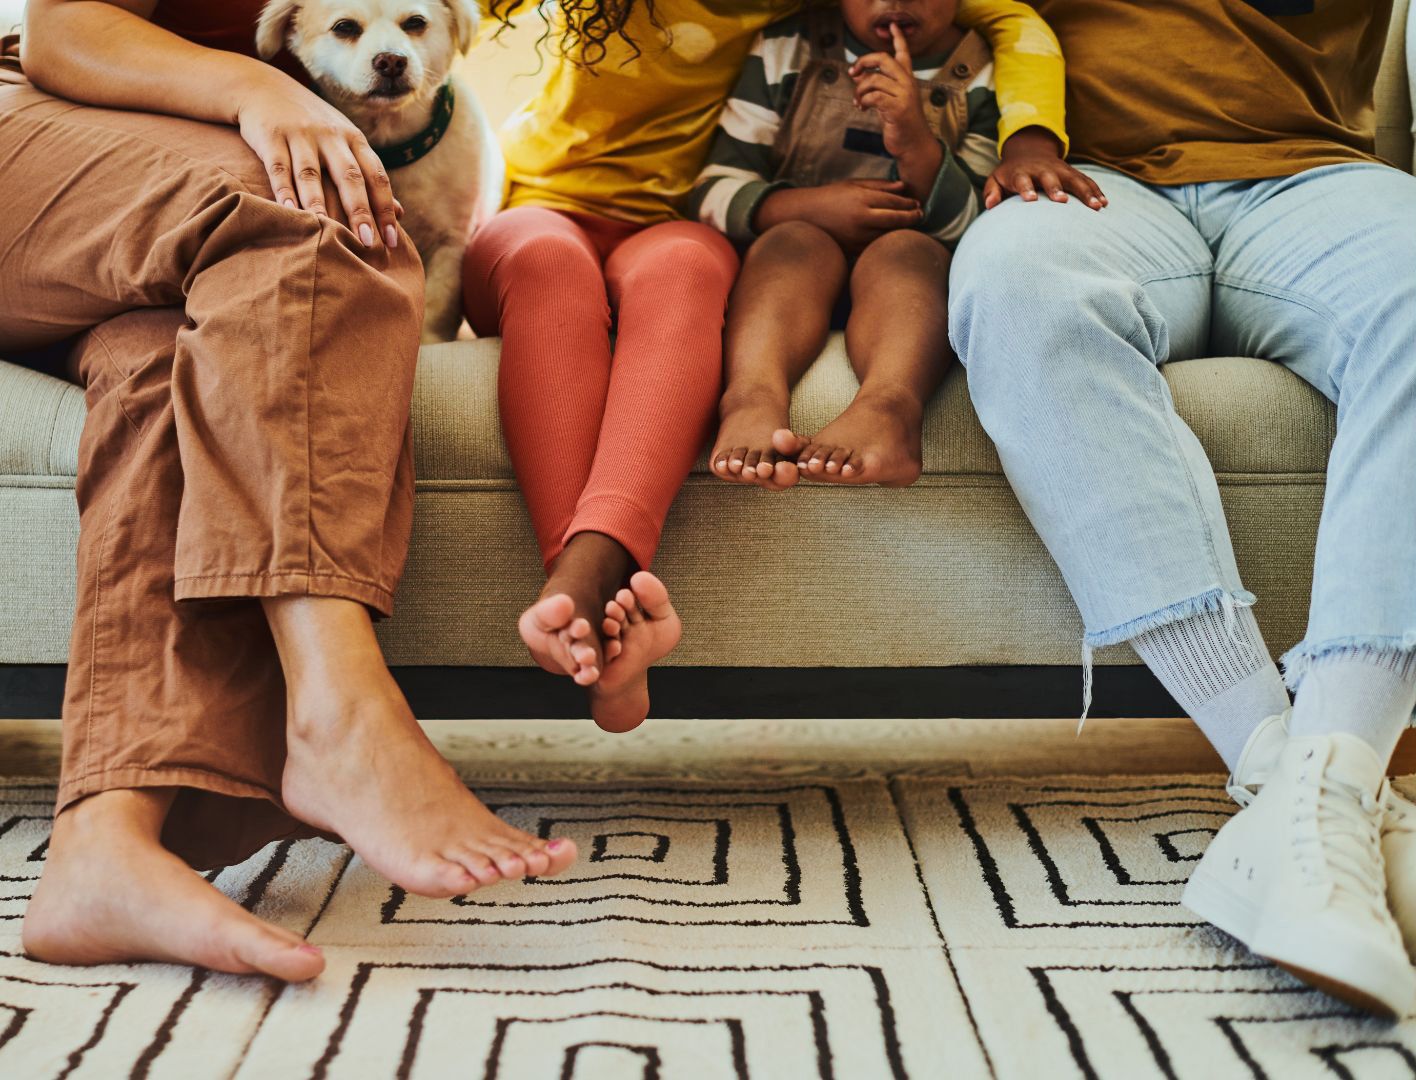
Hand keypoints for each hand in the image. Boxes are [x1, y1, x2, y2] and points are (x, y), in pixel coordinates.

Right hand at [235, 78, 399, 248]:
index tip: (392, 240)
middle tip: (368, 243)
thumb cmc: (314, 127)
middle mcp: (331, 136)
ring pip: (312, 174)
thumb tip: (400, 213)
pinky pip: (279, 167)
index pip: (376, 177)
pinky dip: (283, 190)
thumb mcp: (345, 144)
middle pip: (349, 176)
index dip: (385, 209)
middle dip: (360, 210)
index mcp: (354, 139)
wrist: (264, 88)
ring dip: (319, 204)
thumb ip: (369, 177)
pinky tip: (289, 212)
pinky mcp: (272, 136)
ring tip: (326, 232)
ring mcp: (301, 135)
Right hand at [756, 180, 921, 253]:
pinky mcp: (852, 249)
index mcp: (862, 200)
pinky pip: (875, 247)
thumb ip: (879, 186)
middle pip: (896, 220)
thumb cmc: (830, 197)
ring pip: (888, 236)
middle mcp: (861, 219)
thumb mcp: (853, 185)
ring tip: (910, 227)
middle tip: (921, 216)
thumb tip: (903, 187)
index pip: (894, 202)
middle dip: (912, 218)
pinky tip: (891, 238)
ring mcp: (857, 237)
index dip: (909, 204)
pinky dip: (885, 242)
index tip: (918, 204)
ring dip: (901, 232)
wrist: (803, 216)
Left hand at [848, 25, 934, 161]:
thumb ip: (876, 87)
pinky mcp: (897, 107)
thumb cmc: (901, 124)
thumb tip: (857, 75)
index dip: (898, 38)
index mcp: (907, 79)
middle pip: (883, 59)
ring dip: (859, 90)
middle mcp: (907, 83)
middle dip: (863, 62)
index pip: (903, 53)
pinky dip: (863, 101)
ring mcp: (903, 94)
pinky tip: (861, 108)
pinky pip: (873, 96)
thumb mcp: (888, 101)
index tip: (892, 25)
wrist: (913, 145)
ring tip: (857, 101)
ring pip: (873, 79)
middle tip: (852, 72)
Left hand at [984, 126, 1106, 210]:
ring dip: (1086, 192)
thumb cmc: (1010, 174)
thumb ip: (992, 192)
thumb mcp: (995, 179)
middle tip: (1062, 201)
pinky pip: (1086, 181)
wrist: (1028, 152)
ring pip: (1074, 179)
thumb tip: (990, 206)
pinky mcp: (1072, 173)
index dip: (1026, 189)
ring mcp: (1060, 170)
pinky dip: (1096, 191)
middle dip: (1056, 188)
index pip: (1023, 180)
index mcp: (1022, 172)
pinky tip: (1104, 204)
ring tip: (1096, 207)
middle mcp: (1043, 170)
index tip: (1030, 199)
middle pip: (1051, 178)